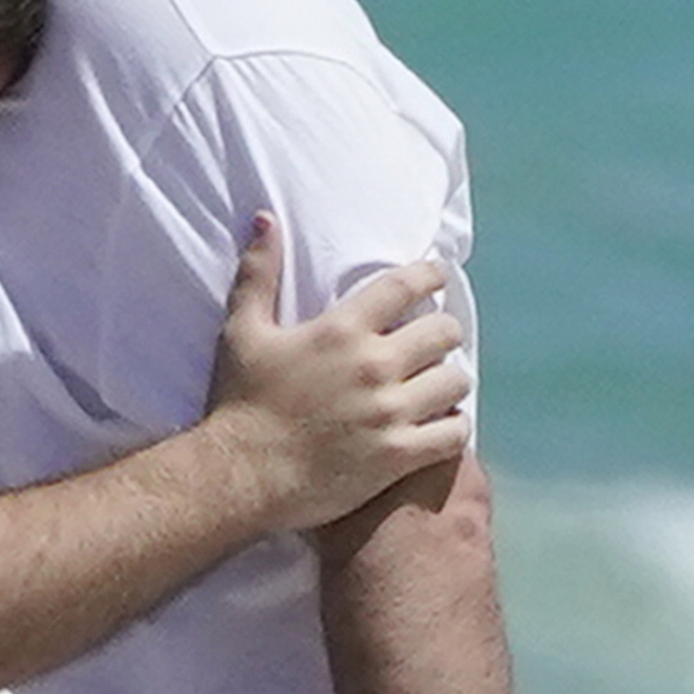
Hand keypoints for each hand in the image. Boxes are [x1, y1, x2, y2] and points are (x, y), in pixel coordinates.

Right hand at [203, 214, 470, 531]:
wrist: (238, 475)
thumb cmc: (239, 403)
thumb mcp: (241, 330)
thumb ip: (258, 272)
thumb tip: (265, 219)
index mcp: (342, 330)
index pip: (405, 286)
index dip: (429, 275)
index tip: (438, 275)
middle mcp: (374, 366)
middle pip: (444, 331)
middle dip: (444, 332)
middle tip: (436, 341)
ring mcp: (390, 413)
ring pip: (455, 381)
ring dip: (450, 380)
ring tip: (439, 386)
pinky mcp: (398, 456)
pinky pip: (453, 434)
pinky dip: (453, 428)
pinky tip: (440, 427)